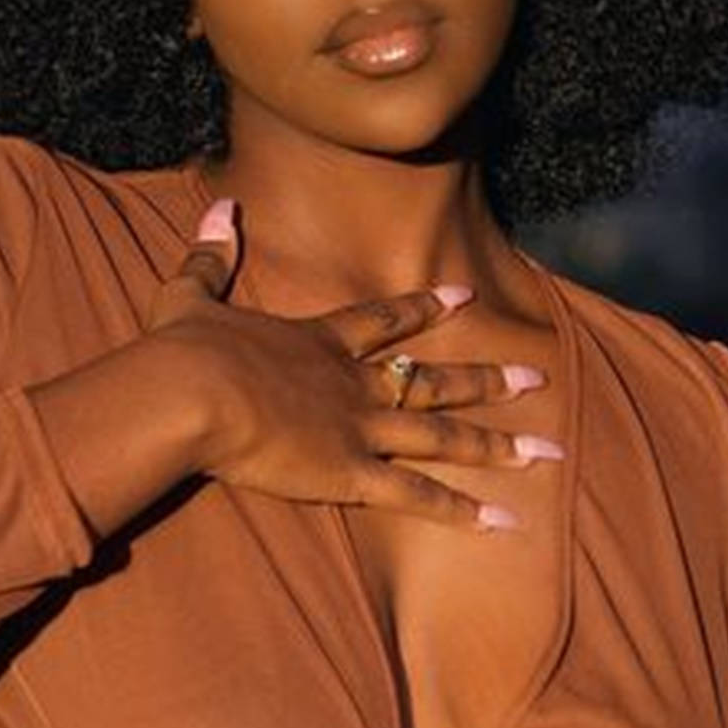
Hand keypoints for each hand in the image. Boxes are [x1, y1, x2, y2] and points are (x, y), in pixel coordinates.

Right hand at [146, 199, 558, 530]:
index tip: (463, 296)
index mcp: (317, 341)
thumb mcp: (189, 294)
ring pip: (441, 436)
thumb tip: (216, 207)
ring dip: (494, 444)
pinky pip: (415, 495)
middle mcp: (351, 382)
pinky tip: (502, 520)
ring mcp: (357, 427)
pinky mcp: (349, 472)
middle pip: (432, 379)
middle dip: (487, 380)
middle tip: (537, 376)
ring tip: (545, 450)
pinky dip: (460, 509)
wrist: (189, 392)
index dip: (424, 309)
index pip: (383, 321)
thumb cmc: (182, 351)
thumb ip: (209, 255)